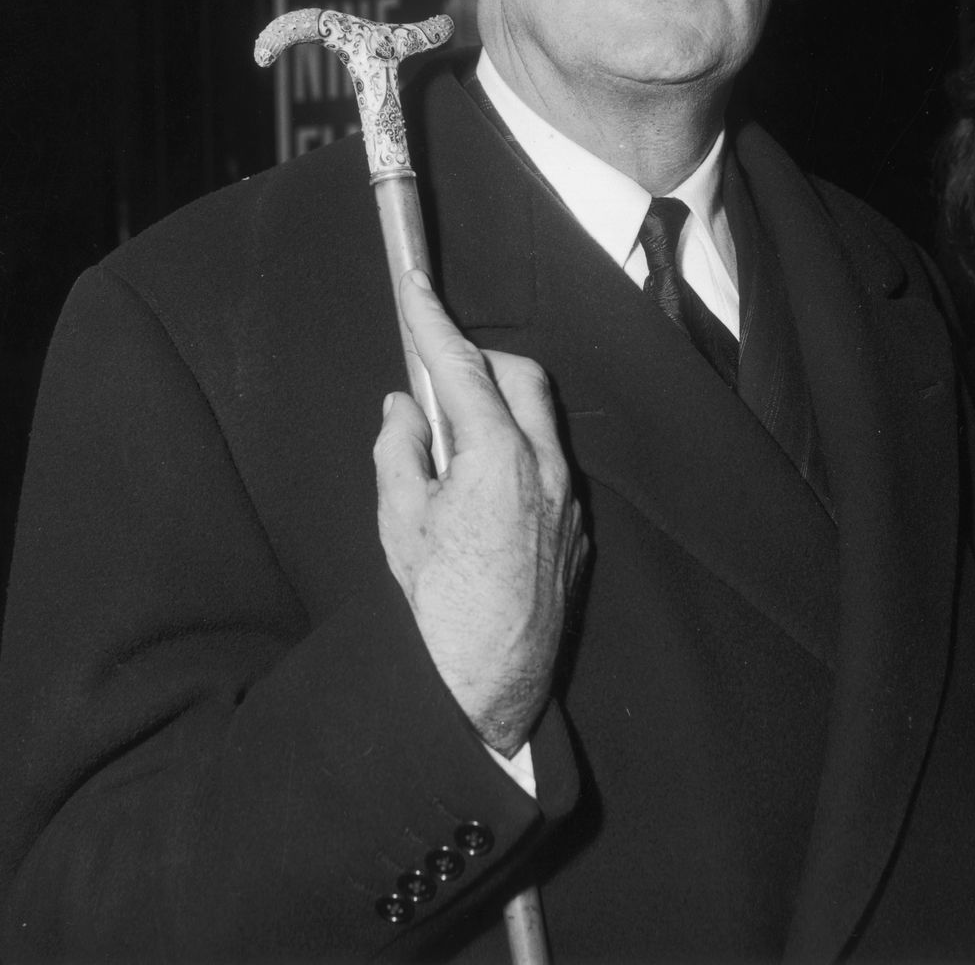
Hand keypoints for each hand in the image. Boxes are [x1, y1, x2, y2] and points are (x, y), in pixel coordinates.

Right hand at [374, 270, 586, 756]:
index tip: (415, 284)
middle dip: (478, 361)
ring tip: (454, 446)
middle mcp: (545, 468)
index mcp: (496, 457)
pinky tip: (481, 495)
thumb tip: (404, 408)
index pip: (459, 366)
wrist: (489, 690)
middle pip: (520, 375)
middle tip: (435, 380)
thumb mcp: (398, 523)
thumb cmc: (439, 611)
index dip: (431, 320)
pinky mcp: (576, 532)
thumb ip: (400, 450)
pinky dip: (516, 455)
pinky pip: (549, 466)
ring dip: (500, 409)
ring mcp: (568, 500)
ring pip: (540, 420)